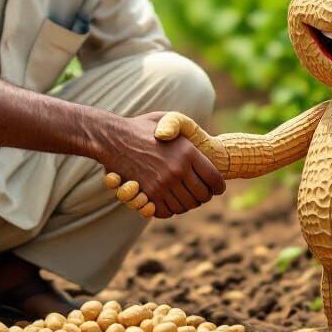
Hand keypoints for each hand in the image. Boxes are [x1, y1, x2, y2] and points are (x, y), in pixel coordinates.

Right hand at [98, 111, 225, 218]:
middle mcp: (177, 170)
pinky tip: (169, 200)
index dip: (218, 187)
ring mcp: (162, 184)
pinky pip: (167, 211)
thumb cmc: (141, 128)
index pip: (215, 180)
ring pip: (185, 206)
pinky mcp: (148, 195)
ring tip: (183, 197)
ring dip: (186, 204)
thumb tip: (200, 143)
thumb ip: (187, 130)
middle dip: (203, 197)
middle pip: (202, 196)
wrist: (113, 138)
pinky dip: (170, 209)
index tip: (215, 188)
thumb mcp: (169, 120)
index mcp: (188, 152)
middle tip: (199, 194)